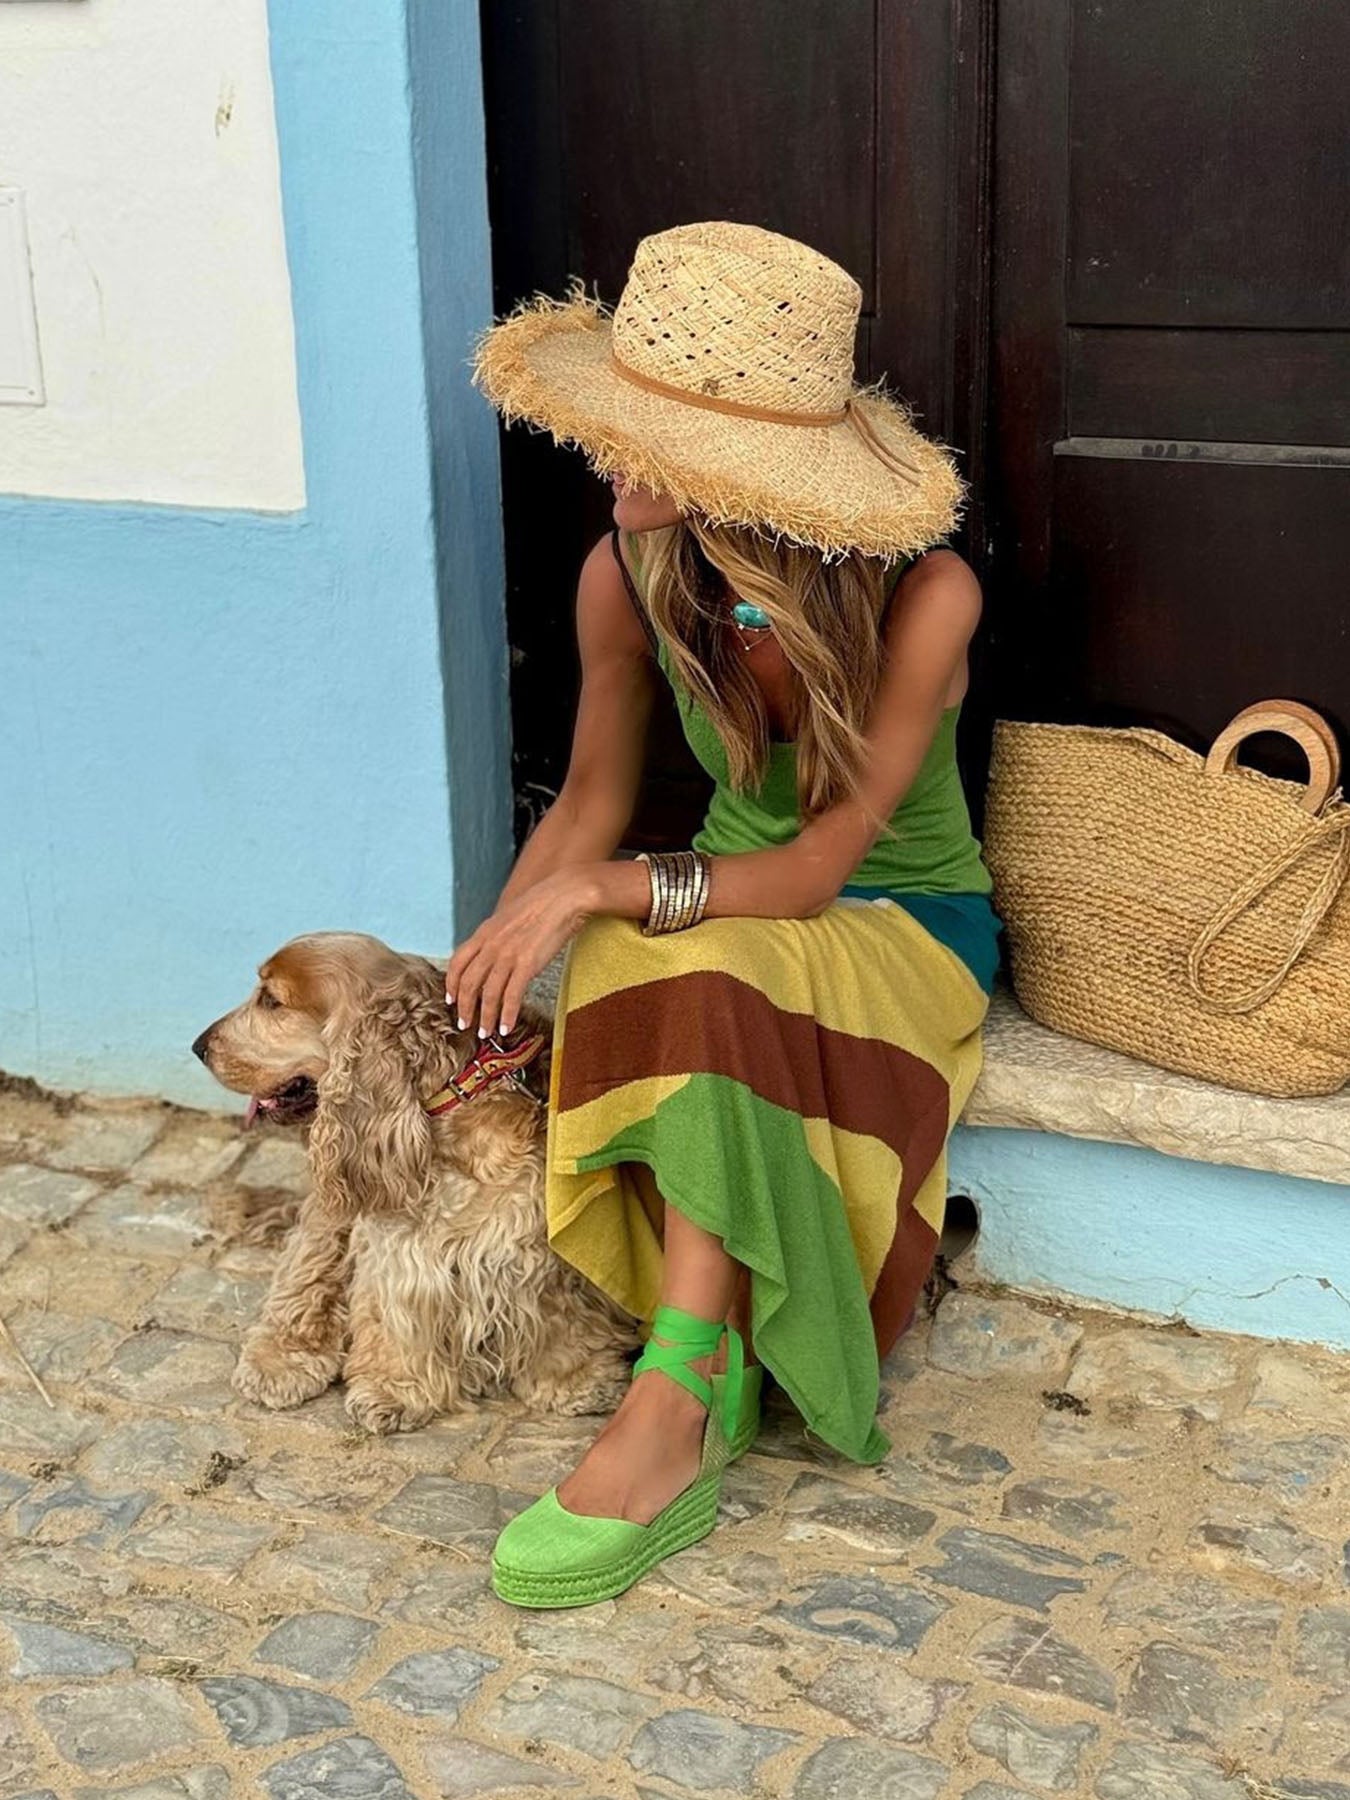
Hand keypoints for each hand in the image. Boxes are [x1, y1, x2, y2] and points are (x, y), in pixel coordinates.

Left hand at [445, 865, 601, 1038]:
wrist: (563, 897)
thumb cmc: (541, 904)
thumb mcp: (509, 917)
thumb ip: (497, 936)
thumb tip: (494, 952)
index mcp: (484, 933)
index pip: (457, 962)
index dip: (451, 984)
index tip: (451, 999)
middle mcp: (491, 945)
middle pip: (468, 983)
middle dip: (464, 1008)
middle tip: (465, 1024)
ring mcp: (508, 955)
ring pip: (488, 994)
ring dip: (484, 1017)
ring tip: (485, 1032)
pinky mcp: (527, 964)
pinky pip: (512, 996)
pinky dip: (507, 1015)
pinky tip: (506, 1026)